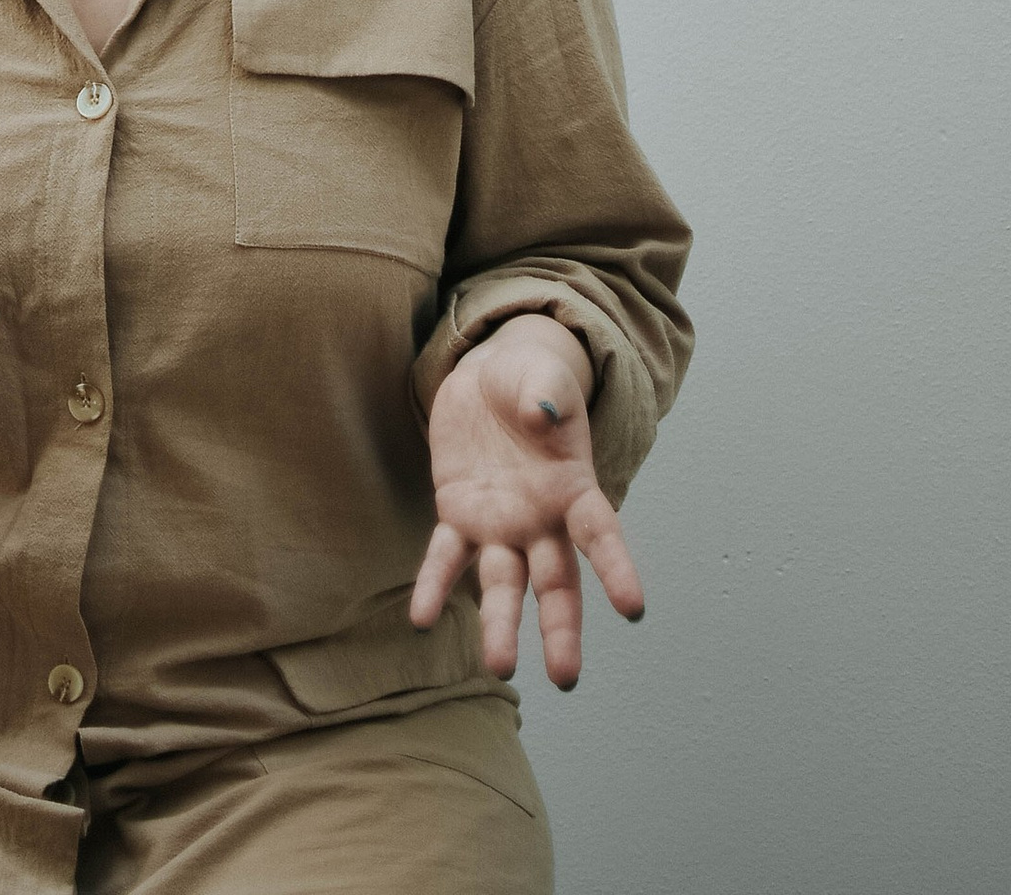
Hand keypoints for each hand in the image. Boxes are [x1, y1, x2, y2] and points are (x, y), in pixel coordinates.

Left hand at [413, 311, 644, 688]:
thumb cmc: (532, 381)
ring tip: (499, 666)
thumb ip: (546, 395)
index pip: (601, 535)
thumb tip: (543, 413)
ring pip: (503, 583)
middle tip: (565, 677)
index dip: (617, 568)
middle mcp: (541, 521)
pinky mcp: (458, 515)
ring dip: (500, 624)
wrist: (491, 378)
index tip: (633, 608)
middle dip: (560, 628)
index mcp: (574, 489)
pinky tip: (420, 619)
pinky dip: (434, 586)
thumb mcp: (543, 376)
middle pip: (555, 582)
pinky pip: (445, 556)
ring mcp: (500, 524)